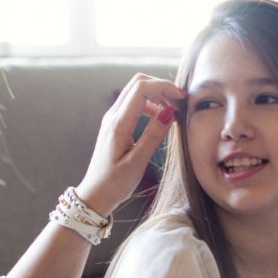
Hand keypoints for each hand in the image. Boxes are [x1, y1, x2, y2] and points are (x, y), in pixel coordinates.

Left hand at [76, 73, 184, 216]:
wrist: (95, 194)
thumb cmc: (115, 184)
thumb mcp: (137, 162)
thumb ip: (153, 135)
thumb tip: (170, 111)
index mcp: (118, 124)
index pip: (141, 89)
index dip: (164, 87)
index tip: (182, 98)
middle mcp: (113, 116)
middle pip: (137, 83)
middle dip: (161, 86)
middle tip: (179, 102)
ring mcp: (112, 118)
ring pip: (135, 91)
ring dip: (156, 94)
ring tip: (173, 111)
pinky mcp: (115, 124)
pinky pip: (133, 103)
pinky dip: (149, 103)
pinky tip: (159, 118)